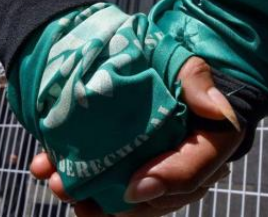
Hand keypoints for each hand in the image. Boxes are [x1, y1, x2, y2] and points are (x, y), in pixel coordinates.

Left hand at [30, 56, 244, 216]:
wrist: (158, 72)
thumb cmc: (175, 70)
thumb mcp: (188, 65)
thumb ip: (199, 81)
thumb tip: (218, 109)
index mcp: (208, 146)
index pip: (194, 171)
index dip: (164, 181)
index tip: (129, 188)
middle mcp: (186, 169)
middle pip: (155, 199)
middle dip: (113, 203)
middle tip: (72, 189)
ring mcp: (156, 174)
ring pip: (128, 202)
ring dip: (90, 201)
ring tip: (55, 183)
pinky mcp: (131, 172)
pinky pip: (110, 190)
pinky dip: (81, 186)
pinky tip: (49, 171)